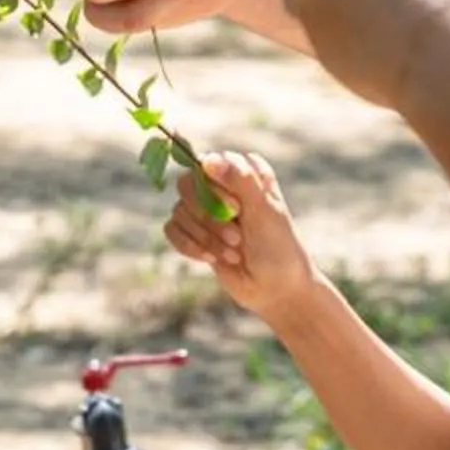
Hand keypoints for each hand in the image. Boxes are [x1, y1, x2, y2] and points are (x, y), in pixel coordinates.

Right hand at [162, 152, 313, 318]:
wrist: (276, 288)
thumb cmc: (278, 246)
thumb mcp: (264, 211)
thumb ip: (240, 180)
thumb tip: (208, 160)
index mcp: (243, 169)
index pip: (208, 163)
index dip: (216, 189)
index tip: (237, 211)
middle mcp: (221, 184)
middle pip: (187, 185)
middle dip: (208, 217)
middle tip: (236, 237)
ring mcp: (206, 208)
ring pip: (179, 210)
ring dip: (205, 237)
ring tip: (233, 253)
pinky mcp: (194, 231)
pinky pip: (171, 229)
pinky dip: (189, 246)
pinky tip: (211, 259)